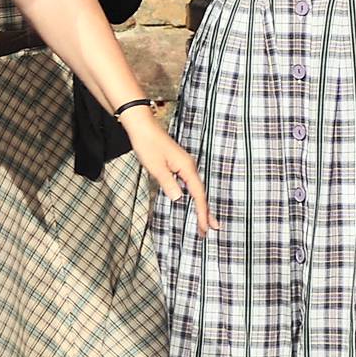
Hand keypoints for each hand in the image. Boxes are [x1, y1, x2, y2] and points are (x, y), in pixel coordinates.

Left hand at [122, 105, 216, 234]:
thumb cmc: (148, 145)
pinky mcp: (179, 165)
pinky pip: (190, 184)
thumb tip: (179, 199)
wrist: (142, 127)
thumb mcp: (156, 167)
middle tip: (212, 229)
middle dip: (206, 212)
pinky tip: (193, 202)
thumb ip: (168, 184)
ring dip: (201, 205)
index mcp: (187, 168)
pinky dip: (194, 196)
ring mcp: (185, 165)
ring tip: (207, 220)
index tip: (205, 227)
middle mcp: (189, 167)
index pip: (198, 195)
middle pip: (201, 193)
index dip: (202, 212)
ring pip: (196, 189)